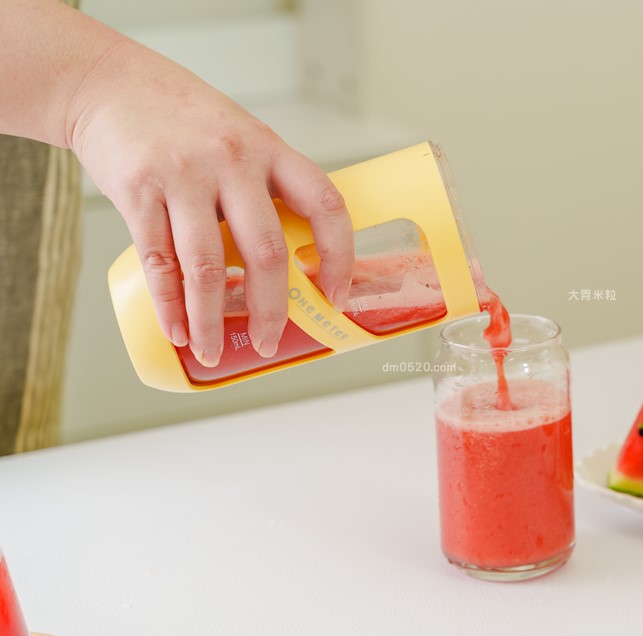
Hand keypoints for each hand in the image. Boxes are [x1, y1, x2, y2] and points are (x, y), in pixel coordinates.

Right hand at [67, 38, 353, 365]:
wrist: (109, 81)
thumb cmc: (184, 117)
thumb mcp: (243, 136)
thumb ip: (269, 186)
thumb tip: (295, 256)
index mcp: (270, 149)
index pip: (325, 204)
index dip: (339, 255)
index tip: (336, 294)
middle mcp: (232, 160)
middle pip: (265, 251)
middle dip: (272, 309)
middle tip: (270, 342)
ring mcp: (183, 174)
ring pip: (205, 266)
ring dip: (210, 321)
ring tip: (212, 352)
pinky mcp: (137, 189)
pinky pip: (158, 261)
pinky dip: (169, 304)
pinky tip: (177, 330)